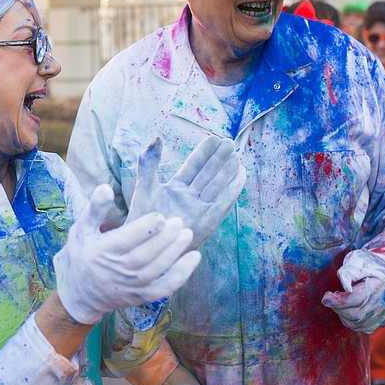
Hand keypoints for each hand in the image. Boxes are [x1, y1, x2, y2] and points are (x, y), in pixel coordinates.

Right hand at [54, 184, 200, 324]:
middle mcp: (118, 271)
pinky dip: (181, 275)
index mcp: (103, 252)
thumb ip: (95, 208)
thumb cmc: (83, 255)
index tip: (160, 216)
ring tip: (187, 234)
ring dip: (174, 252)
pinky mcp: (142, 296)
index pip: (127, 240)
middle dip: (164, 238)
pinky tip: (194, 258)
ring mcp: (131, 286)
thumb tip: (106, 187)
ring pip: (157, 270)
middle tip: (179, 222)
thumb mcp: (81, 230)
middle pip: (145, 255)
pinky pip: (164, 288)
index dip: (146, 229)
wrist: (81, 294)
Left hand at [128, 136, 245, 250]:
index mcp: (177, 188)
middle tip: (230, 143)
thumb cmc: (143, 219)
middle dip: (219, 159)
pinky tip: (241, 175)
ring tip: (237, 156)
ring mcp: (200, 210)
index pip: (194, 166)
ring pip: (217, 186)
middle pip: (208, 174)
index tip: (214, 138)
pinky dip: (232, 190)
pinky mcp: (208, 222)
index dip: (204, 153)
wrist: (144, 247)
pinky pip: (223, 203)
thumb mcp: (145, 186)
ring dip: (227, 171)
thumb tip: (157, 137)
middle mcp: (191, 198)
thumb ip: (149, 163)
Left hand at [321, 250, 384, 333]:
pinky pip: (365, 328)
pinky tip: (349, 310)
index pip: (356, 299)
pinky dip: (353, 323)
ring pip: (359, 324)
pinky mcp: (384, 319)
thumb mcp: (357, 259)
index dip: (337, 301)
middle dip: (338, 308)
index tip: (326, 297)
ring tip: (341, 303)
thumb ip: (349, 272)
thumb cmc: (368, 263)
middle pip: (356, 315)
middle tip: (332, 298)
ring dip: (343, 315)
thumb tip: (345, 287)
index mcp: (380, 283)